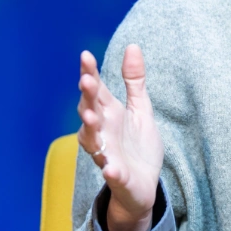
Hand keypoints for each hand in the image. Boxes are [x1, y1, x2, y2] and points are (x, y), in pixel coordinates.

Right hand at [78, 45, 164, 230]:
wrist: (145, 185)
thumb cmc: (137, 145)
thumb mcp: (140, 108)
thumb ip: (134, 80)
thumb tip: (132, 45)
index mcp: (108, 113)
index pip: (96, 90)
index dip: (89, 73)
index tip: (86, 56)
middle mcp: (102, 132)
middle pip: (89, 112)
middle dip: (87, 98)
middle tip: (87, 81)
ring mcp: (108, 155)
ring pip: (93, 142)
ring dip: (90, 129)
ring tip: (91, 116)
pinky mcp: (118, 177)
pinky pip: (112, 174)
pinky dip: (110, 171)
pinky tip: (110, 169)